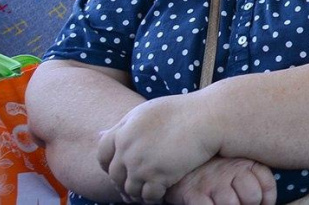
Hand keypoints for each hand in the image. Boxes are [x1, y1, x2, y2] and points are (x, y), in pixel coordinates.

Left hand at [97, 94, 220, 202]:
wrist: (209, 118)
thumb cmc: (185, 112)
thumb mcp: (149, 111)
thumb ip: (126, 125)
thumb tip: (100, 134)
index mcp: (125, 128)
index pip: (102, 153)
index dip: (108, 165)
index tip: (119, 170)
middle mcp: (128, 145)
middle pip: (115, 174)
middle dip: (125, 182)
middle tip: (138, 185)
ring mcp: (140, 162)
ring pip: (130, 189)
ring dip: (140, 192)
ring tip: (151, 190)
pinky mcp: (156, 175)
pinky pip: (148, 196)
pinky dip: (155, 197)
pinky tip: (163, 192)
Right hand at [165, 157, 276, 204]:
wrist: (180, 159)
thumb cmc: (216, 168)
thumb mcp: (240, 165)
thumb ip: (258, 177)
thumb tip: (269, 202)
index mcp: (244, 163)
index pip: (266, 184)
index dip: (268, 200)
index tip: (262, 204)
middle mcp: (229, 171)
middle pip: (252, 197)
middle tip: (240, 203)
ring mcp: (210, 182)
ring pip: (231, 204)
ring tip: (224, 203)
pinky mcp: (192, 193)